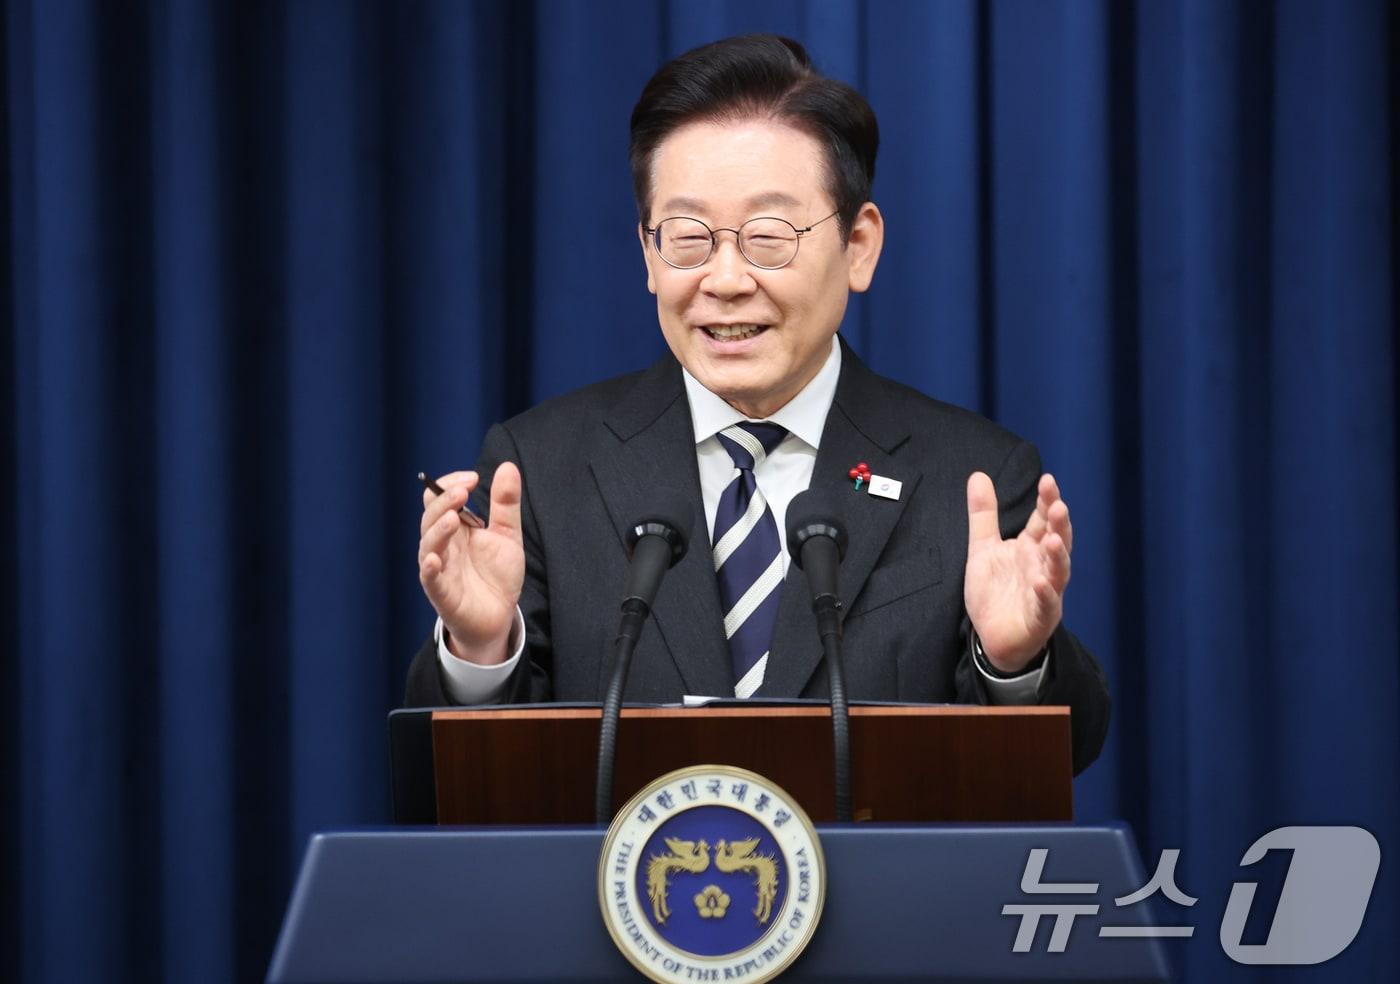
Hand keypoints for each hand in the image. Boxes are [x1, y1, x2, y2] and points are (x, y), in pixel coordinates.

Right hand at [418, 462, 525, 663]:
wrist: (499, 616)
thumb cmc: (496, 575)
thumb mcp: (507, 534)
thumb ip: (505, 503)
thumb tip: (507, 466)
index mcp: (455, 528)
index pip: (439, 499)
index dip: (450, 484)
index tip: (473, 477)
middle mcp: (443, 545)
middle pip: (431, 517)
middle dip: (445, 501)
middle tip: (464, 491)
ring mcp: (440, 568)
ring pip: (428, 544)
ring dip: (438, 529)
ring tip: (453, 517)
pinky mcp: (442, 593)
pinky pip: (430, 579)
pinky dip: (430, 568)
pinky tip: (435, 559)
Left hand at [964, 471, 1071, 671]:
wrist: (992, 637)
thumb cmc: (995, 591)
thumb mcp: (983, 548)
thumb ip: (983, 515)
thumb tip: (978, 475)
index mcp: (1031, 547)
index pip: (1043, 519)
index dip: (1047, 501)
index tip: (1047, 480)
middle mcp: (1043, 566)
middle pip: (1057, 540)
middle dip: (1059, 523)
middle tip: (1057, 503)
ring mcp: (1046, 591)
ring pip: (1058, 571)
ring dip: (1058, 556)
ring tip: (1055, 539)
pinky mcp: (1041, 617)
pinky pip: (1046, 604)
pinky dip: (1045, 593)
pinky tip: (1041, 581)